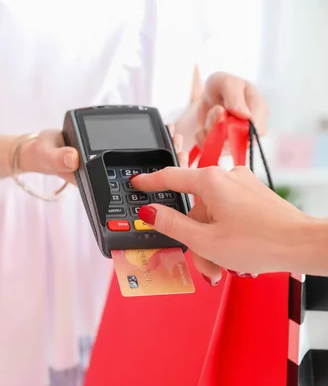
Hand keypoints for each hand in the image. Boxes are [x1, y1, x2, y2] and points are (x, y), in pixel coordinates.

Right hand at [16, 127, 187, 184]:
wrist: (43, 150)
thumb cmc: (45, 154)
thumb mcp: (47, 155)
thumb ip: (58, 158)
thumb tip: (73, 158)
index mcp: (97, 184)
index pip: (127, 188)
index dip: (149, 180)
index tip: (165, 167)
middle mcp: (109, 180)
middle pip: (144, 181)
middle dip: (164, 168)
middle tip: (181, 149)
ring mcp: (114, 172)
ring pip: (146, 170)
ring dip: (163, 158)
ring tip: (177, 141)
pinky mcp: (115, 161)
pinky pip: (140, 158)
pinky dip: (154, 149)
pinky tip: (165, 136)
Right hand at [131, 166, 311, 284]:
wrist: (303, 245)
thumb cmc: (261, 242)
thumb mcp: (204, 240)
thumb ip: (172, 224)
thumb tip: (150, 212)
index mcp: (210, 181)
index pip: (169, 177)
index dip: (149, 183)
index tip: (137, 183)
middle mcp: (227, 176)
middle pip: (194, 207)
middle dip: (194, 237)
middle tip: (200, 260)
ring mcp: (242, 185)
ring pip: (212, 213)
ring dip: (210, 240)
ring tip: (220, 265)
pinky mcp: (254, 195)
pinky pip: (228, 212)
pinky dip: (225, 233)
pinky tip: (232, 253)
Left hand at [195, 72, 268, 146]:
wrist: (208, 97)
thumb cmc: (220, 87)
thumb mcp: (225, 83)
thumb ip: (234, 96)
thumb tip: (245, 115)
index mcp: (259, 108)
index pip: (258, 129)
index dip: (239, 128)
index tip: (222, 112)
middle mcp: (253, 126)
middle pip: (241, 141)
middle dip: (220, 129)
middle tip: (214, 110)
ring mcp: (240, 138)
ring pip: (226, 148)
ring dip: (211, 134)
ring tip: (208, 117)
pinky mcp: (227, 146)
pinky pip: (214, 151)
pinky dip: (203, 141)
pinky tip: (201, 130)